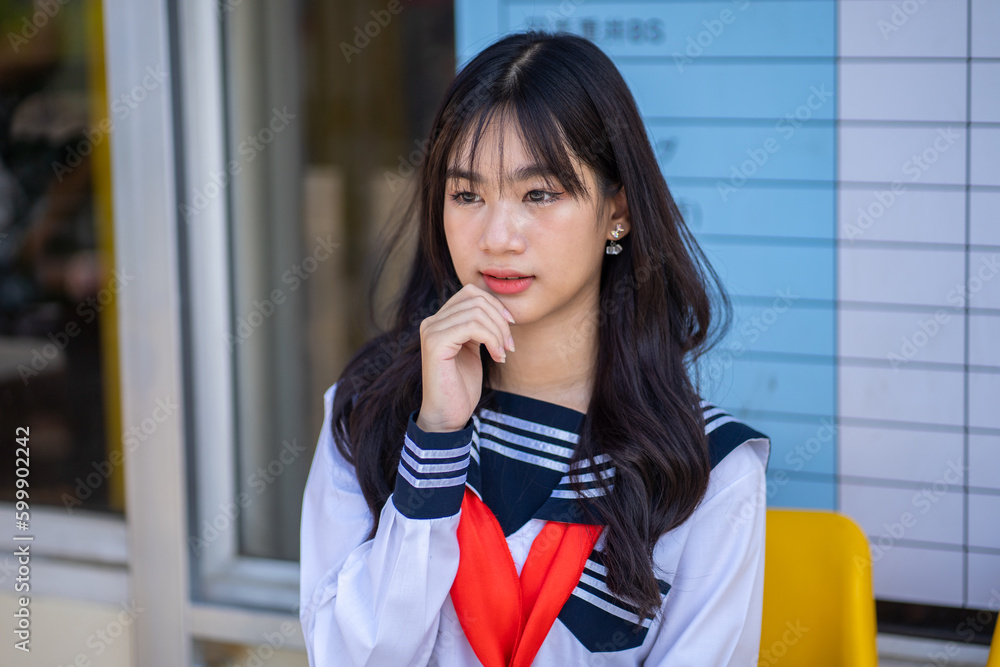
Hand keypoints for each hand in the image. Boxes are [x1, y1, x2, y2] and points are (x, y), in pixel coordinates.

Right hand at [416, 284, 515, 431]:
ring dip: (498, 332)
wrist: (448, 415)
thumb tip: (498, 307)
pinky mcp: (435, 344)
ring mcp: (431, 331)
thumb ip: (478, 327)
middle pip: (476, 299)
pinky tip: (497, 357)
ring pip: (476, 312)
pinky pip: (471, 326)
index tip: (510, 326)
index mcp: (440, 320)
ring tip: (503, 353)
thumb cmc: (461, 385)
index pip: (471, 293)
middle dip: (500, 320)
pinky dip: (492, 339)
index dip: (496, 304)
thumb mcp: (473, 348)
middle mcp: (431, 322)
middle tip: (509, 345)